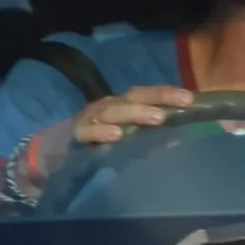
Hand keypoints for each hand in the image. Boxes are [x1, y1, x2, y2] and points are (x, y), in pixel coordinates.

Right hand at [42, 84, 193, 175]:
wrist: (54, 150)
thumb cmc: (97, 141)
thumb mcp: (125, 136)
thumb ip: (149, 135)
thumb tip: (181, 139)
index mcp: (122, 106)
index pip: (146, 94)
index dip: (167, 93)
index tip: (191, 98)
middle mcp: (108, 107)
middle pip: (133, 97)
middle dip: (158, 97)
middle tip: (182, 103)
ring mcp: (89, 119)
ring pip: (113, 112)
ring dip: (136, 113)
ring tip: (158, 118)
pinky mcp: (74, 135)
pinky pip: (86, 132)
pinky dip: (100, 132)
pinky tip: (116, 135)